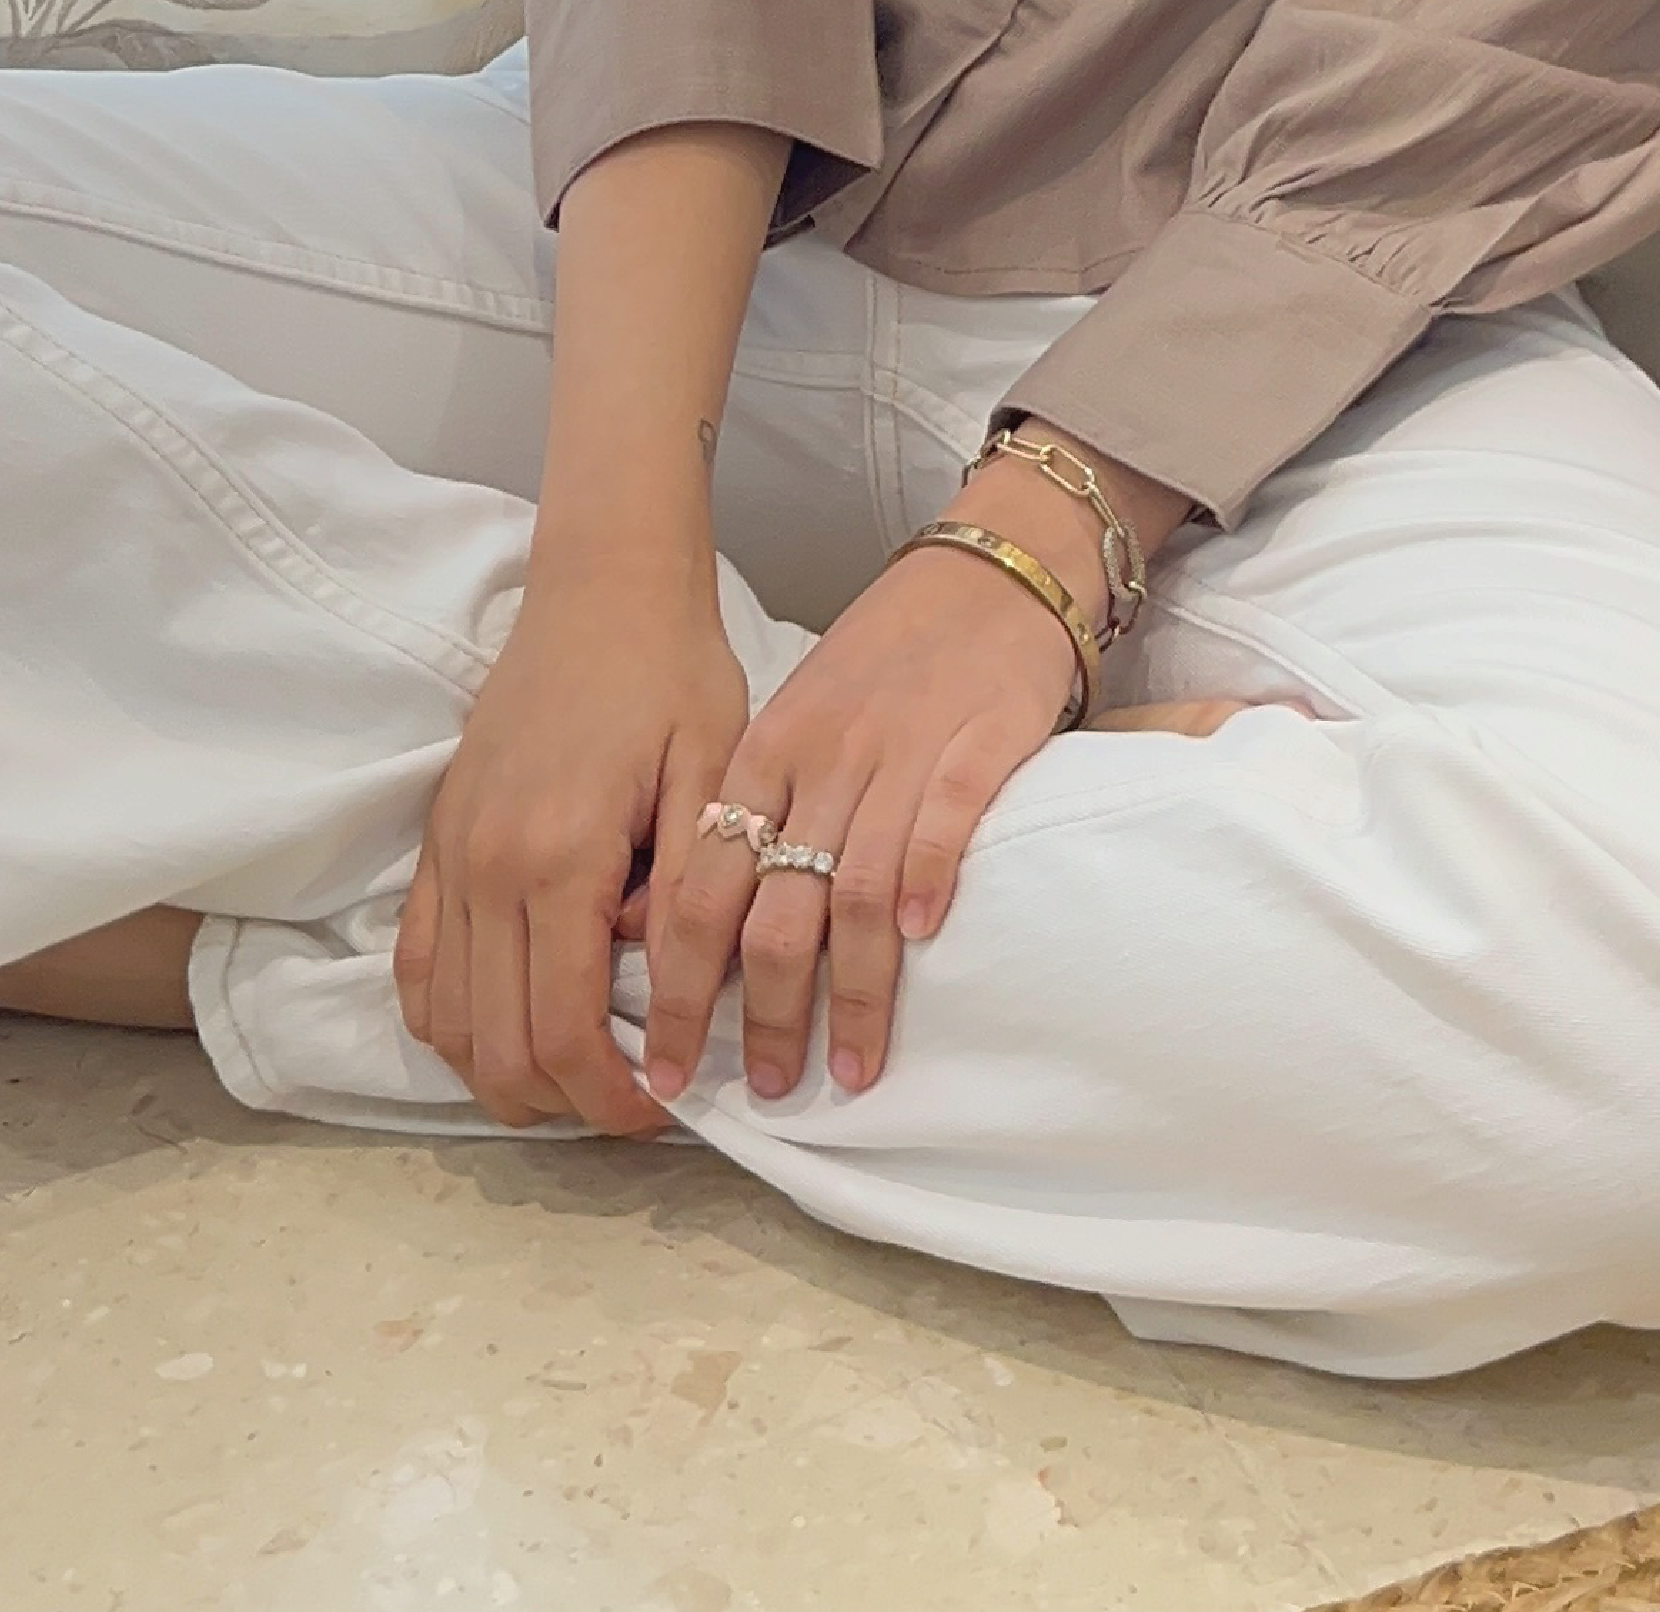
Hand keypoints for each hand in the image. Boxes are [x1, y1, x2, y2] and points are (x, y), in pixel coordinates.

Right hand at [394, 569, 751, 1133]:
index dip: (612, 1097)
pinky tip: (509, 1022)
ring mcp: (449, 859)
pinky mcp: (434, 844)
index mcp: (561, 857)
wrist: (602, 590)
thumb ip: (690, 892)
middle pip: (500, 1048)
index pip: (565, 1029)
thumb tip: (679, 1005)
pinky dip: (453, 1021)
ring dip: (506, 1071)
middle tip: (630, 1100)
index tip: (664, 1108)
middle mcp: (486, 870)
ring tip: (580, 1070)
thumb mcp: (713, 772)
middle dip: (565, 1101)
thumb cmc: (673, 673)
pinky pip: (417, 969)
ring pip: (448, 1024)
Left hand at [640, 536, 1081, 1106]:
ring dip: (850, 993)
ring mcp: (900, 751)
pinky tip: (926, 938)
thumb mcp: (800, 719)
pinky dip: (928, 881)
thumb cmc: (888, 657)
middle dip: (763, 1017)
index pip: (699, 890)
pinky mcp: (978, 740)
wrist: (988, 570)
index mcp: (765, 755)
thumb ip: (758, 807)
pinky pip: (942, 821)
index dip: (681, 989)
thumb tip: (703, 931)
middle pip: (773, 911)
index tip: (671, 1066)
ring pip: (856, 892)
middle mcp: (823, 760)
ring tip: (849, 1067)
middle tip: (765, 1090)